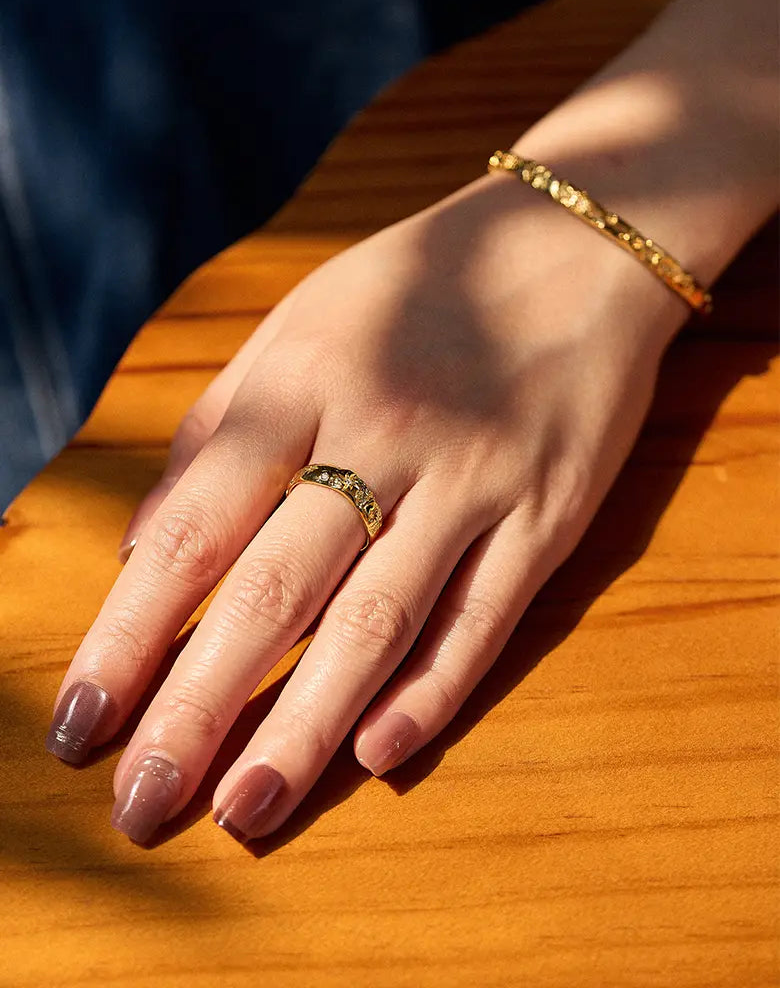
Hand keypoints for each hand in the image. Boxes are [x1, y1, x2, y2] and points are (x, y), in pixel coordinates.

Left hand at [46, 172, 687, 843]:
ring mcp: (474, 475)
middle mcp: (385, 430)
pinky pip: (485, 614)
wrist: (575, 247)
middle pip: (275, 589)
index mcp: (304, 379)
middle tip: (142, 808)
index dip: (130, 633)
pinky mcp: (549, 513)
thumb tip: (140, 549)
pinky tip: (379, 754)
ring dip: (305, 724)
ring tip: (245, 811)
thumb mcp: (300, 327)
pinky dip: (434, 688)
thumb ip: (218, 429)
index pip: (196, 526)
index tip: (78, 724)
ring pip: (378, 618)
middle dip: (199, 706)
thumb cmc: (416, 292)